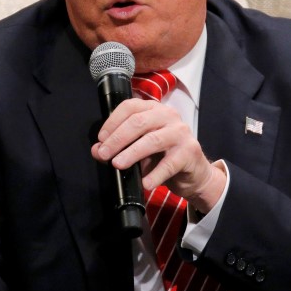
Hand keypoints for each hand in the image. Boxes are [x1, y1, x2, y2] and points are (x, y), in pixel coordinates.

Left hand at [90, 99, 225, 213]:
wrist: (193, 172)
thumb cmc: (163, 156)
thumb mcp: (138, 149)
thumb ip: (118, 147)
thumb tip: (97, 150)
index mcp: (154, 109)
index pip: (130, 107)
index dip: (112, 122)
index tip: (101, 139)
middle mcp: (168, 115)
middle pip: (139, 122)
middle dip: (118, 139)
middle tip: (104, 154)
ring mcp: (181, 132)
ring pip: (152, 140)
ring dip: (132, 153)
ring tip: (117, 165)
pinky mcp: (190, 151)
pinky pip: (169, 163)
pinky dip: (155, 174)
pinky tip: (145, 183)